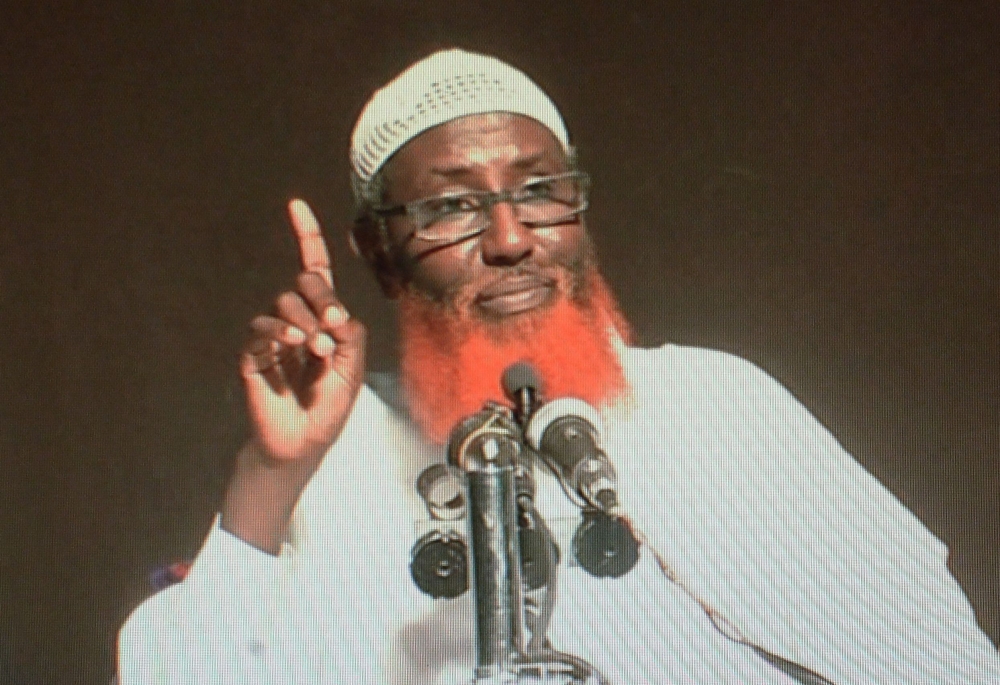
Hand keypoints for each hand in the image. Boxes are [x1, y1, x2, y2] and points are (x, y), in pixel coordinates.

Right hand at [239, 199, 365, 464]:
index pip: (316, 271)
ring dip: (305, 321)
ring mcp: (274, 336)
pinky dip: (279, 330)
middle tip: (334, 322)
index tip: (295, 205)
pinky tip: (293, 343)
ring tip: (317, 350)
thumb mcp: (353, 373)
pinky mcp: (253, 354)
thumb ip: (352, 339)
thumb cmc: (328, 411)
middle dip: (322, 294)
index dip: (307, 236)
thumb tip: (338, 313)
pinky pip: (261, 327)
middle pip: (305, 281)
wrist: (301, 446)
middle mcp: (298, 320)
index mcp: (324, 319)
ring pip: (285, 302)